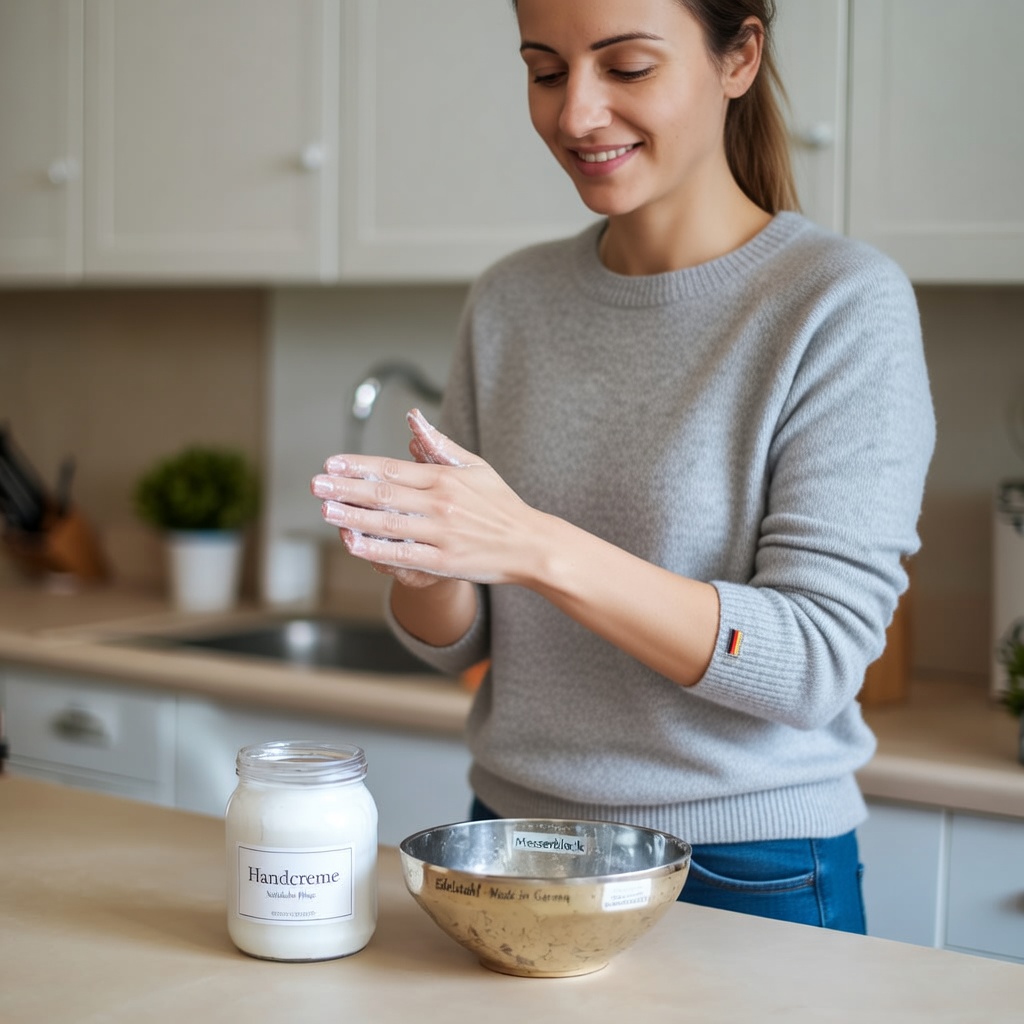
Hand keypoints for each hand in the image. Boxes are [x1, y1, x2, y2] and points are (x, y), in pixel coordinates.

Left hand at [311, 410, 537, 586]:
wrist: (531, 544)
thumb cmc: (501, 504)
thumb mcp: (475, 466)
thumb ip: (440, 445)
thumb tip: (413, 421)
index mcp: (445, 478)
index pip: (392, 468)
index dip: (359, 466)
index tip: (332, 463)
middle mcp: (441, 503)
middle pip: (384, 494)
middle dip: (346, 489)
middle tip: (317, 485)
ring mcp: (441, 533)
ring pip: (388, 523)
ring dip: (353, 517)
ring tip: (326, 511)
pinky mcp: (444, 562)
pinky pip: (403, 554)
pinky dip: (376, 549)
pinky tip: (353, 543)